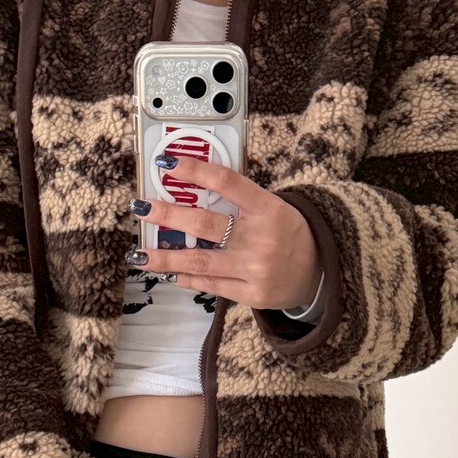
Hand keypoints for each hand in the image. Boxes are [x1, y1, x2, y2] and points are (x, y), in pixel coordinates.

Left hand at [126, 154, 320, 309]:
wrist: (319, 271)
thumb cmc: (287, 233)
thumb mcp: (271, 207)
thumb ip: (239, 201)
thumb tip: (191, 190)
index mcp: (267, 208)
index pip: (227, 182)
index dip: (195, 170)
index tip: (167, 164)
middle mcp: (260, 238)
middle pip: (205, 224)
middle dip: (168, 215)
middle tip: (141, 207)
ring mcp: (255, 269)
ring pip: (201, 261)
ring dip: (165, 257)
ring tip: (139, 254)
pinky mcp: (252, 294)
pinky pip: (211, 285)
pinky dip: (187, 278)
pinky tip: (170, 273)